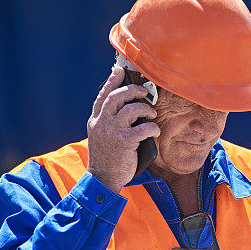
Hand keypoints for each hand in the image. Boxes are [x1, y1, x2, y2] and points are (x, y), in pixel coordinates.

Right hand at [87, 65, 159, 192]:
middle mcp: (101, 123)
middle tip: (144, 92)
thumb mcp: (101, 136)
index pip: (103, 95)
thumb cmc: (106, 158)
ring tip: (151, 113)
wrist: (102, 178)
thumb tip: (128, 108)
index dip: (112, 81)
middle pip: (116, 97)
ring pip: (130, 109)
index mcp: (95, 120)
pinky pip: (142, 128)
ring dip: (145, 108)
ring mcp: (112, 132)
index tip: (120, 71)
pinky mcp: (124, 142)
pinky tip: (155, 131)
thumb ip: (109, 122)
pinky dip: (152, 127)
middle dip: (133, 90)